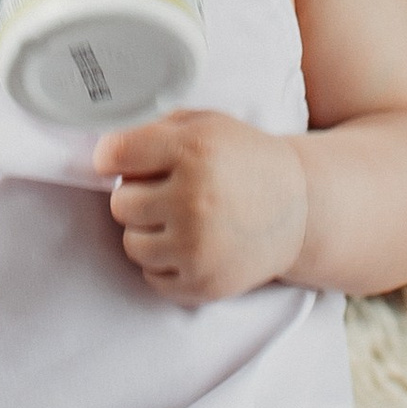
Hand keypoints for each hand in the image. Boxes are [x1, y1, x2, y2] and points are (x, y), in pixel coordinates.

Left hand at [93, 110, 308, 306]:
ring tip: (179, 219)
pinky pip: (151, 276)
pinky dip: (165, 261)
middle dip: (137, 196)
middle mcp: (194, 199)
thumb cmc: (246, 161)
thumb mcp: (208, 124)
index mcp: (194, 151)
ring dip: (148, 231)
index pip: (116, 155)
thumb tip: (105, 152)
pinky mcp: (203, 283)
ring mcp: (198, 247)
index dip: (113, 157)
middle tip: (166, 191)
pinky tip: (191, 243)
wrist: (301, 210)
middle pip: (120, 204)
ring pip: (132, 244)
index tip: (120, 161)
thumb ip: (156, 129)